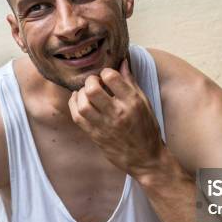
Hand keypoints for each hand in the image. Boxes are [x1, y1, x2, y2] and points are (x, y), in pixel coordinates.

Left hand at [68, 59, 164, 176]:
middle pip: (93, 89)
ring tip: (85, 93)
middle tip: (93, 83)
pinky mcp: (96, 136)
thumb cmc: (147, 130)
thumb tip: (122, 62)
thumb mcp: (144, 103)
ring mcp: (105, 126)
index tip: (106, 76)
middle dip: (90, 81)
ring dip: (80, 94)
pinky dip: (74, 105)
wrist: (146, 159)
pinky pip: (77, 118)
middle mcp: (118, 113)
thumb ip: (131, 83)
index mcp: (132, 102)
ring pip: (82, 104)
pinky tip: (78, 101)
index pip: (111, 77)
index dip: (105, 72)